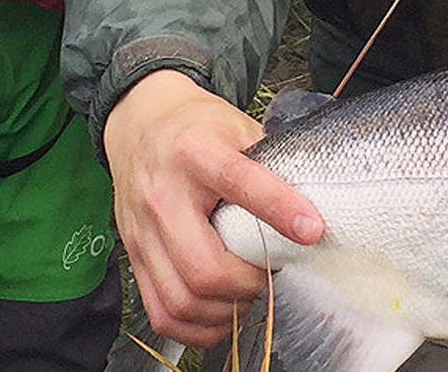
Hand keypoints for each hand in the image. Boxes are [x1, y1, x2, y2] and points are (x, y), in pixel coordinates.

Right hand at [105, 70, 326, 345]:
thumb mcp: (237, 127)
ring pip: (183, 299)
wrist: (141, 122)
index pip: (239, 182)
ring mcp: (142, 232)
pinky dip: (198, 326)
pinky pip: (162, 313)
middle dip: (250, 283)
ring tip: (250, 292)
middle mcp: (162, 195)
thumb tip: (312, 204)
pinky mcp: (134, 256)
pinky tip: (222, 311)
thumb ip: (268, 163)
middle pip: (204, 267)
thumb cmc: (197, 127)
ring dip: (227, 309)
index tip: (313, 230)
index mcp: (195, 152)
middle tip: (272, 272)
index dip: (279, 210)